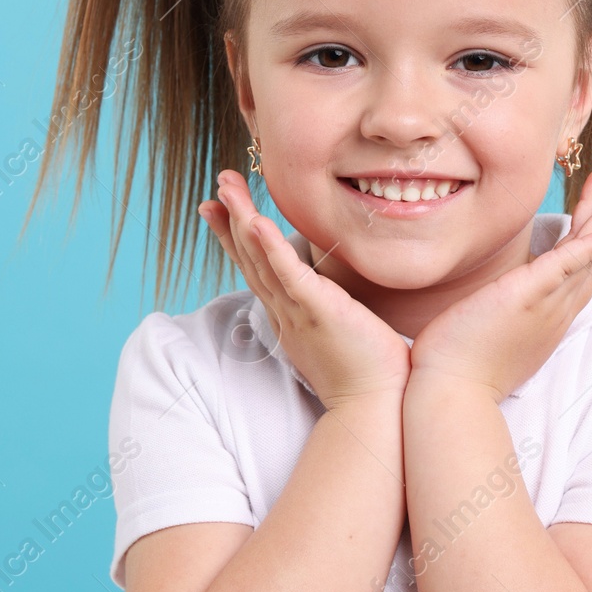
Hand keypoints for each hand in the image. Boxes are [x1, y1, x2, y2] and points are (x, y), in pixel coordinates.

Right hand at [200, 170, 411, 411]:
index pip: (255, 267)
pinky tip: (257, 223)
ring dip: (242, 222)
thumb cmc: (365, 370)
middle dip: (230, 219)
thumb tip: (332, 291)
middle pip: (250, 258)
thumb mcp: (337, 331)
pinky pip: (291, 277)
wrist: (375, 407)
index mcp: (289, 314)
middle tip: (217, 185)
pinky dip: (272, 250)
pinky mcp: (321, 313)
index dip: (235, 236)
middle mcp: (285, 312)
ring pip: (262, 261)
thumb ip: (328, 307)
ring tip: (226, 188)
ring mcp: (299, 313)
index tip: (218, 207)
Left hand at [407, 167, 591, 403]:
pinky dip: (585, 250)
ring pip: (583, 258)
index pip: (577, 272)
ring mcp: (543, 306)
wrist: (452, 394)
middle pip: (590, 261)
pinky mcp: (524, 298)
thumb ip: (501, 308)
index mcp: (547, 317)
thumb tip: (495, 298)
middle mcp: (554, 311)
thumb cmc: (460, 365)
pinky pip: (561, 269)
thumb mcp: (491, 330)